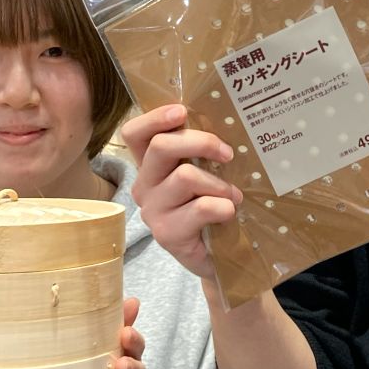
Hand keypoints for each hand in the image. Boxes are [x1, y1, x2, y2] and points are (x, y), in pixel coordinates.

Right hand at [122, 105, 241, 280]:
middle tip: (228, 154)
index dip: (155, 118)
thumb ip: (201, 151)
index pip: (135, 133)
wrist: (219, 256)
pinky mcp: (166, 234)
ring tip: (233, 196)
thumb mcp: (205, 173)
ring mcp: (152, 210)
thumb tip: (223, 120)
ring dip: (219, 184)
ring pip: (186, 176)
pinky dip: (223, 207)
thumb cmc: (213, 208)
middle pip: (162, 147)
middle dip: (201, 142)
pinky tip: (229, 213)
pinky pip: (200, 207)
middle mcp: (144, 184)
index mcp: (150, 164)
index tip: (182, 111)